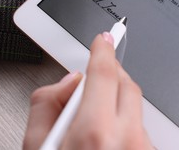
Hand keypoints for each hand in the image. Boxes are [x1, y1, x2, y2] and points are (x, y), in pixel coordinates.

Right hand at [23, 33, 152, 149]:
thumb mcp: (36, 147)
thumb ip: (46, 105)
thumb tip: (70, 81)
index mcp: (94, 133)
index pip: (104, 73)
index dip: (104, 50)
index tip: (105, 39)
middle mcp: (126, 140)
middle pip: (126, 86)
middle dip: (112, 75)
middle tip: (95, 81)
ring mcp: (142, 149)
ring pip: (135, 108)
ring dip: (117, 105)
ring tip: (95, 127)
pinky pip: (141, 128)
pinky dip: (126, 126)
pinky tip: (108, 142)